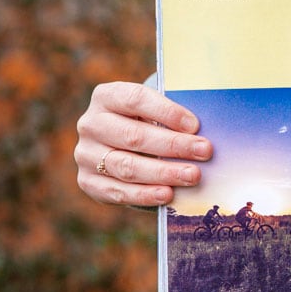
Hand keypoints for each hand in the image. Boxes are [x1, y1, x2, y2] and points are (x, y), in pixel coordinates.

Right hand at [74, 81, 212, 207]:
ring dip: (163, 172)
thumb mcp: (154, 111)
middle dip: (173, 145)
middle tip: (204, 151)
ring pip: (126, 166)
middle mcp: (91, 124)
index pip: (135, 99)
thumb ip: (171, 117)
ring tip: (192, 175)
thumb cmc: (147, 124)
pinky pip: (118, 191)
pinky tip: (168, 194)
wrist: (120, 148)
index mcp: (106, 97)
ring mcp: (86, 154)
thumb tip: (201, 131)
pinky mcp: (88, 181)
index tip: (195, 125)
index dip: (166, 112)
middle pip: (133, 136)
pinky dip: (145, 194)